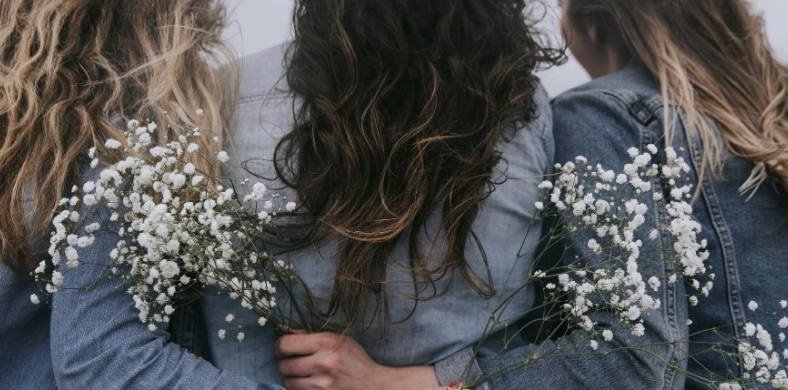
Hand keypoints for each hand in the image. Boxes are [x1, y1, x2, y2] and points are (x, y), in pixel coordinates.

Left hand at [276, 331, 440, 389]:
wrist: (372, 384)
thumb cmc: (354, 359)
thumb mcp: (338, 340)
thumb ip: (312, 335)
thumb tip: (287, 332)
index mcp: (326, 342)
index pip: (286, 344)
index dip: (281, 346)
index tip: (285, 348)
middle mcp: (323, 362)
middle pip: (284, 365)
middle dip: (286, 363)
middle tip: (293, 362)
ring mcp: (322, 383)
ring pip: (288, 382)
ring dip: (291, 378)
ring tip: (302, 374)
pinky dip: (299, 388)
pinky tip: (309, 382)